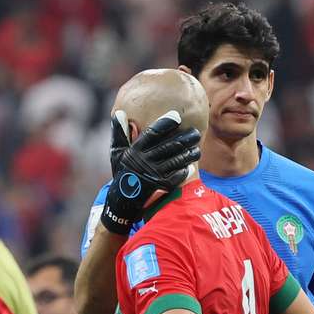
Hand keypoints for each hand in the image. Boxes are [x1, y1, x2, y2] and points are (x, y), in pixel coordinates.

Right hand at [100, 110, 200, 234]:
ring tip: (197, 149)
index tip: (177, 116)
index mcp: (135, 151)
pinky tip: (191, 166)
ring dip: (189, 155)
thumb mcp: (116, 153)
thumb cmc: (121, 173)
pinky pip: (175, 178)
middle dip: (185, 139)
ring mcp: (153, 175)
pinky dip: (184, 172)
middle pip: (169, 146)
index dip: (166, 124)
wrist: (121, 201)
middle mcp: (144, 161)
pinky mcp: (159, 187)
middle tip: (196, 133)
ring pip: (175, 161)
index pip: (153, 133)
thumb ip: (119, 133)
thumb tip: (119, 112)